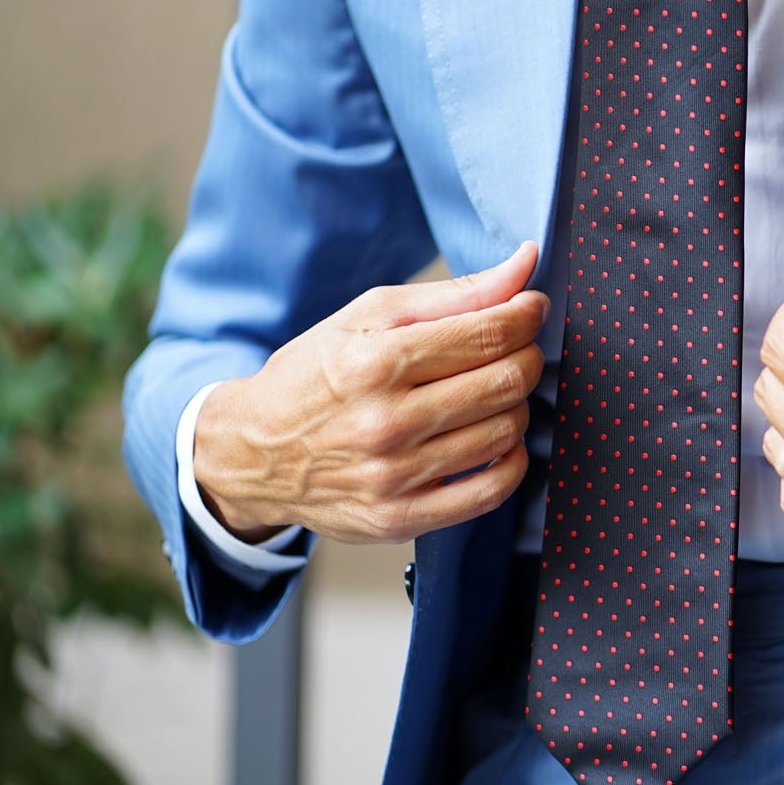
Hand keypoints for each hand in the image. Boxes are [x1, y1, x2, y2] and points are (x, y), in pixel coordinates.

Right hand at [192, 244, 549, 544]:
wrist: (252, 454)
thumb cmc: (317, 374)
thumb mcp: (370, 316)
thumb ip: (456, 293)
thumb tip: (525, 264)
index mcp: (374, 362)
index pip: (486, 334)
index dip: (525, 314)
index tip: (530, 307)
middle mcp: (384, 422)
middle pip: (505, 382)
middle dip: (527, 355)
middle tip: (518, 348)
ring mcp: (392, 477)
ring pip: (505, 432)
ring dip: (518, 404)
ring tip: (496, 391)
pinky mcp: (399, 519)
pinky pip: (491, 491)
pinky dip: (512, 461)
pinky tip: (496, 439)